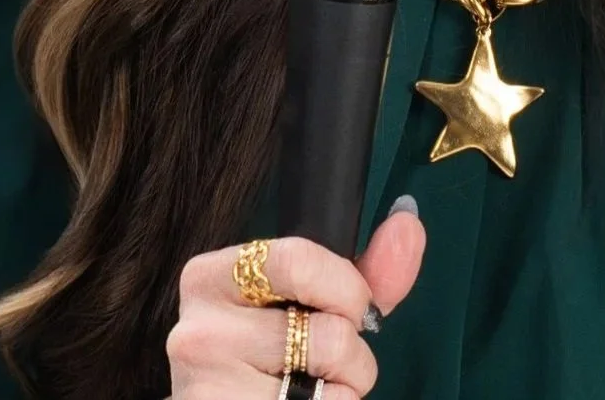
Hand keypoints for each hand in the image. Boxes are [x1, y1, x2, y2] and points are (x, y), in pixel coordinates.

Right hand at [167, 200, 426, 398]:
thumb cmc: (273, 366)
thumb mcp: (311, 308)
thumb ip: (364, 271)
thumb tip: (407, 221)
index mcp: (209, 280)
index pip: (296, 259)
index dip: (345, 288)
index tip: (346, 309)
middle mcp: (197, 330)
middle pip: (328, 326)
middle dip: (350, 347)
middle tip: (320, 362)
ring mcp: (207, 382)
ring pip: (332, 367)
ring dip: (347, 385)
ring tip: (311, 391)